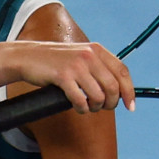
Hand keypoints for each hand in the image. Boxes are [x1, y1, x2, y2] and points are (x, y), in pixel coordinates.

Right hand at [19, 41, 134, 113]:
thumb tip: (117, 89)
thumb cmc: (54, 61)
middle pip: (113, 87)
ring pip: (98, 96)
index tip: (130, 106)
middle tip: (103, 108)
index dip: (129, 91)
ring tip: (89, 107)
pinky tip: (78, 107)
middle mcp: (89, 55)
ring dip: (96, 107)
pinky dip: (82, 108)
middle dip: (111, 103)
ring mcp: (76, 66)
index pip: (123, 72)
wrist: (28, 57)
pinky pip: (80, 100)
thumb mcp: (80, 57)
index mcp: (97, 50)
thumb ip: (98, 67)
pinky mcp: (62, 76)